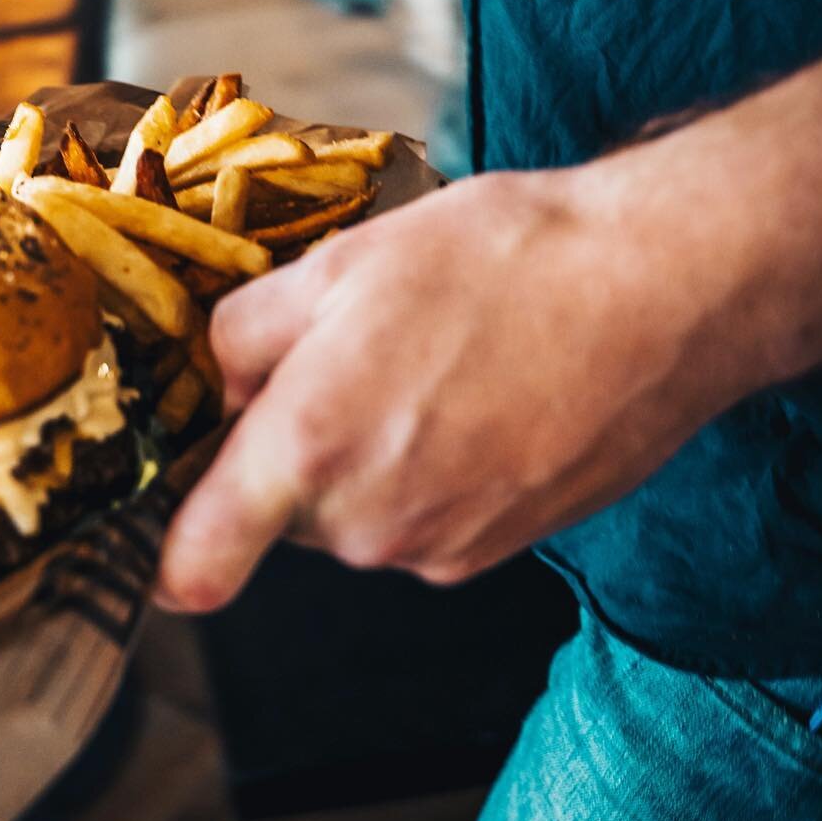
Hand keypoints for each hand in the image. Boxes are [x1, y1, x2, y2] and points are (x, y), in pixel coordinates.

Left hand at [157, 155, 763, 610]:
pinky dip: (434, 470)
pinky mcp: (500, 550)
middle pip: (287, 509)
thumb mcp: (340, 264)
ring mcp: (441, 548)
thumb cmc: (501, 262)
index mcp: (311, 447)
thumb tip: (219, 381)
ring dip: (370, 453)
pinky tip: (479, 395)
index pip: (201, 558)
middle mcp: (370, 523)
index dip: (174, 552)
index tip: (166, 540)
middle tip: (351, 355)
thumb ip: (243, 334)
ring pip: (360, 513)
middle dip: (296, 445)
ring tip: (434, 364)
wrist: (655, 292)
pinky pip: (427, 520)